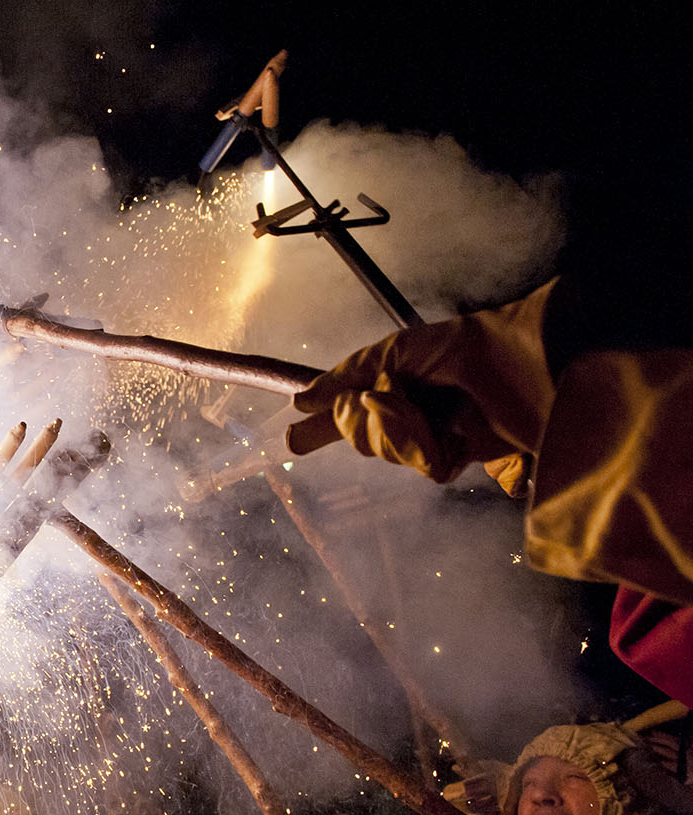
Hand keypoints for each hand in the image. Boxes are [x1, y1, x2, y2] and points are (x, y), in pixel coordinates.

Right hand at [285, 283, 557, 488]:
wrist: (522, 362)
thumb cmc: (461, 348)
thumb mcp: (393, 353)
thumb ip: (344, 376)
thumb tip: (298, 403)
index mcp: (392, 385)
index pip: (347, 412)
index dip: (320, 428)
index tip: (292, 439)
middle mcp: (408, 412)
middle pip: (359, 437)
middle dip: (367, 420)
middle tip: (388, 399)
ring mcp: (431, 437)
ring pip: (387, 453)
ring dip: (403, 431)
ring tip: (434, 412)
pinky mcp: (458, 458)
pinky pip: (423, 467)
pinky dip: (433, 450)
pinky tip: (457, 435)